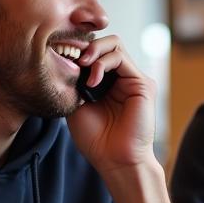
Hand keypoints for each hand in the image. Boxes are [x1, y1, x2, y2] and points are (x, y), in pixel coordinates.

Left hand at [66, 36, 156, 174]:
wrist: (115, 160)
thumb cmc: (96, 139)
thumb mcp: (76, 104)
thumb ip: (76, 81)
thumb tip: (67, 58)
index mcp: (108, 82)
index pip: (96, 52)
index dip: (79, 49)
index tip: (61, 55)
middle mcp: (123, 78)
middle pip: (107, 42)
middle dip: (87, 45)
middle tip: (72, 58)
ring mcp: (134, 79)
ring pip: (114, 44)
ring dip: (94, 52)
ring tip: (83, 68)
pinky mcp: (143, 84)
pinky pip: (121, 58)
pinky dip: (103, 63)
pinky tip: (93, 81)